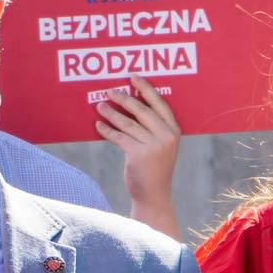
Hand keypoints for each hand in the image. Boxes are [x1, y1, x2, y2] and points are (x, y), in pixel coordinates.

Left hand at [95, 76, 181, 209]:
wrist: (153, 195)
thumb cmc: (154, 168)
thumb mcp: (161, 146)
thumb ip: (153, 128)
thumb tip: (130, 106)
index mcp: (174, 131)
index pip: (160, 104)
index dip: (146, 89)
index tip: (133, 77)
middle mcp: (166, 136)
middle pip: (142, 110)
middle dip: (124, 98)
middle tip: (109, 91)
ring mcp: (153, 145)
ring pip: (128, 123)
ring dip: (111, 113)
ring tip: (100, 106)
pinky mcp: (138, 155)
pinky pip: (119, 137)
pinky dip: (107, 130)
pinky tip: (98, 125)